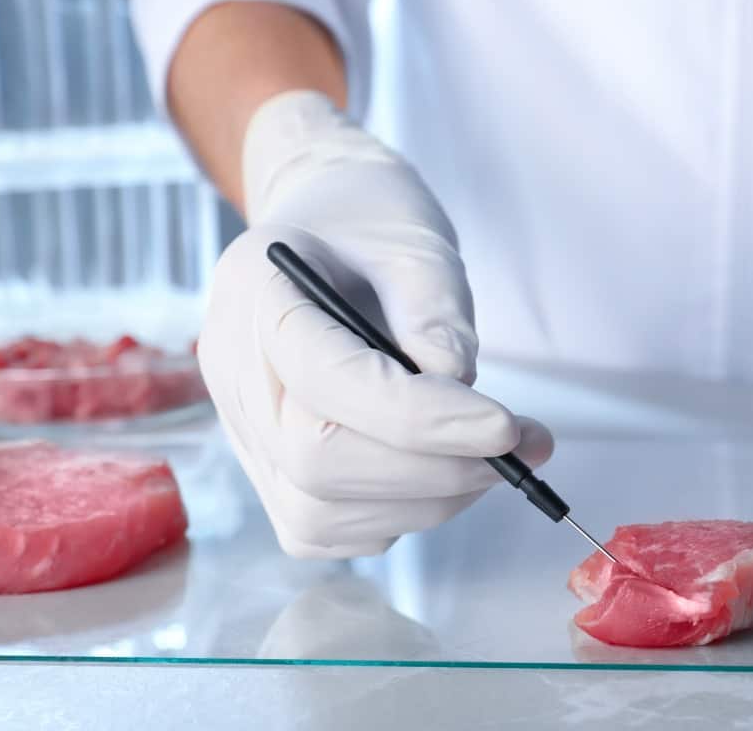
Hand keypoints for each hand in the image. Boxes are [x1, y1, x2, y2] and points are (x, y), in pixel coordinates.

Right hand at [198, 91, 553, 555]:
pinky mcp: (267, 469)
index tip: (506, 426)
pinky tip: (439, 471)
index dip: (423, 418)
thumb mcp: (417, 242)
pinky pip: (321, 528)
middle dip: (434, 469)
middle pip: (318, 462)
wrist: (327, 224)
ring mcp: (241, 428)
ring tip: (491, 456)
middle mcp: (232, 371)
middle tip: (519, 446)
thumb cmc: (370, 223)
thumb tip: (458, 391)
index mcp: (256, 294)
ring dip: (425, 500)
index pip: (328, 382)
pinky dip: (394, 515)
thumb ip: (436, 311)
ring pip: (319, 511)